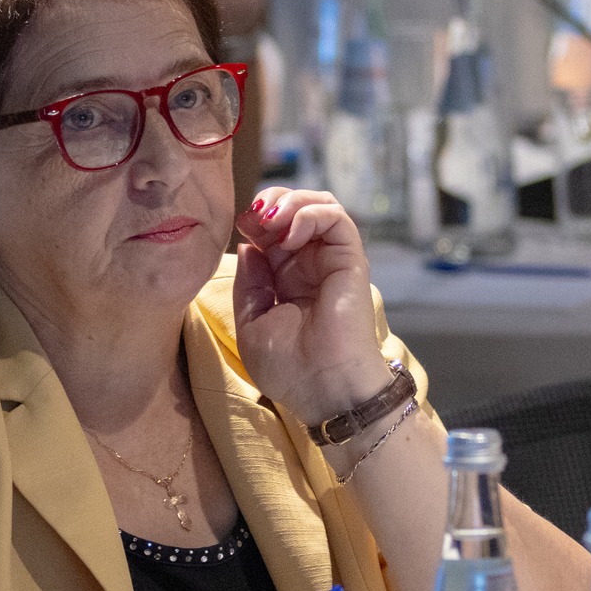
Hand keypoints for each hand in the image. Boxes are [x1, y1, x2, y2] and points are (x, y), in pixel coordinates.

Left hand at [233, 187, 390, 422]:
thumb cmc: (289, 367)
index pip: (272, 232)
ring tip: (272, 218)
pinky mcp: (350, 259)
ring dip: (291, 201)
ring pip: (318, 205)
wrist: (324, 389)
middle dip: (270, 202)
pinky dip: (310, 214)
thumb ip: (250, 283)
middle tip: (254, 215)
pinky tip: (289, 232)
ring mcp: (331, 260)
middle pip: (295, 210)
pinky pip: (336, 218)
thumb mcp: (252, 323)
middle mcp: (310, 265)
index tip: (240, 225)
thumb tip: (249, 246)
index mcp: (287, 279)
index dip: (255, 221)